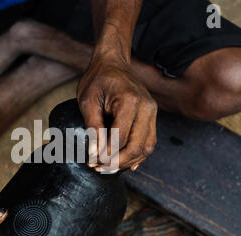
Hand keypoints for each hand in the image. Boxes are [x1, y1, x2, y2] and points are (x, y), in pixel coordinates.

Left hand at [78, 53, 157, 172]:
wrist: (112, 63)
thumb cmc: (97, 79)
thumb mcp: (88, 101)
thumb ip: (92, 128)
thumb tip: (94, 154)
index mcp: (130, 101)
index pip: (121, 137)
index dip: (106, 154)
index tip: (91, 162)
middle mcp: (147, 107)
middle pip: (137, 146)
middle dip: (117, 162)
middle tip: (99, 168)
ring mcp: (152, 112)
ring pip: (146, 148)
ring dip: (128, 162)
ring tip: (108, 168)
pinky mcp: (152, 117)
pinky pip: (149, 142)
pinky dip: (138, 156)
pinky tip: (125, 164)